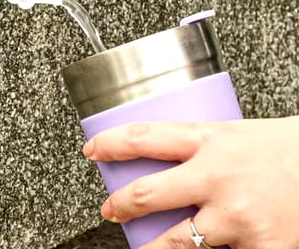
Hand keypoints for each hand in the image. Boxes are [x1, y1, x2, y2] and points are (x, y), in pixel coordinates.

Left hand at [83, 118, 298, 248]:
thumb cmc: (282, 147)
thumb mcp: (233, 133)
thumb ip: (199, 146)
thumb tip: (161, 156)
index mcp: (209, 139)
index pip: (144, 137)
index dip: (110, 144)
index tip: (91, 150)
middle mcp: (218, 177)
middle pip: (149, 193)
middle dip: (120, 205)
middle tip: (109, 209)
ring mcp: (238, 217)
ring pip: (177, 241)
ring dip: (154, 248)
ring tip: (145, 248)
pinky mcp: (262, 248)